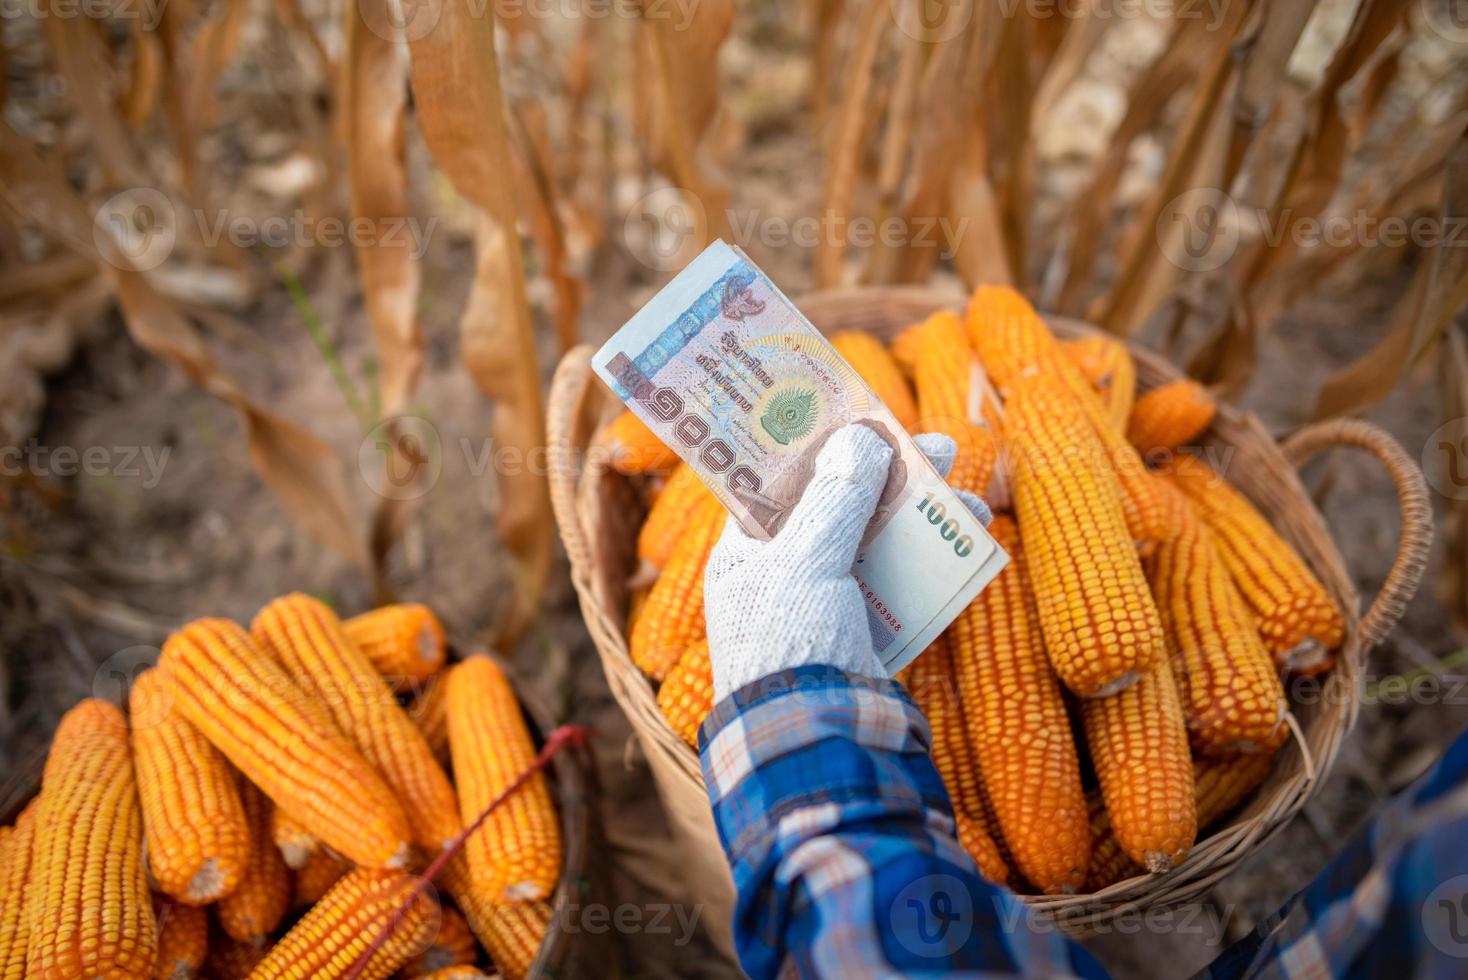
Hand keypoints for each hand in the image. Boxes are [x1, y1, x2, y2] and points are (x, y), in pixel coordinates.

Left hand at [704, 424, 991, 700]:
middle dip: (888, 475)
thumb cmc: (792, 647)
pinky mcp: (866, 637)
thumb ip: (836, 498)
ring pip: (876, 543)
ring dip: (920, 516)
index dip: (820, 444)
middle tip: (937, 445)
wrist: (819, 747)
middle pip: (837, 506)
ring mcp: (827, 607)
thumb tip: (859, 436)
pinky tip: (967, 543)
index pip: (778, 481)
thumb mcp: (807, 562)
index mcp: (745, 554)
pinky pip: (900, 585)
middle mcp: (782, 575)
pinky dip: (931, 562)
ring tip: (969, 494)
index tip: (861, 413)